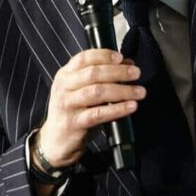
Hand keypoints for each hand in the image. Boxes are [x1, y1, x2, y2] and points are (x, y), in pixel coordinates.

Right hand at [35, 49, 144, 167]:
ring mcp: (67, 105)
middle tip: (136, 73)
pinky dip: (117, 109)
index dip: (104, 55)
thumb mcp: (82, 89)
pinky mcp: (74, 123)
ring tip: (139, 92)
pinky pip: (99, 114)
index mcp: (65, 74)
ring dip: (122, 91)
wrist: (56, 140)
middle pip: (93, 73)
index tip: (121, 57)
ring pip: (97, 92)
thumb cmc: (74, 111)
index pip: (84, 58)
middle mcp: (64, 87)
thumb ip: (102, 75)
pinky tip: (131, 106)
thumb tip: (128, 63)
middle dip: (118, 72)